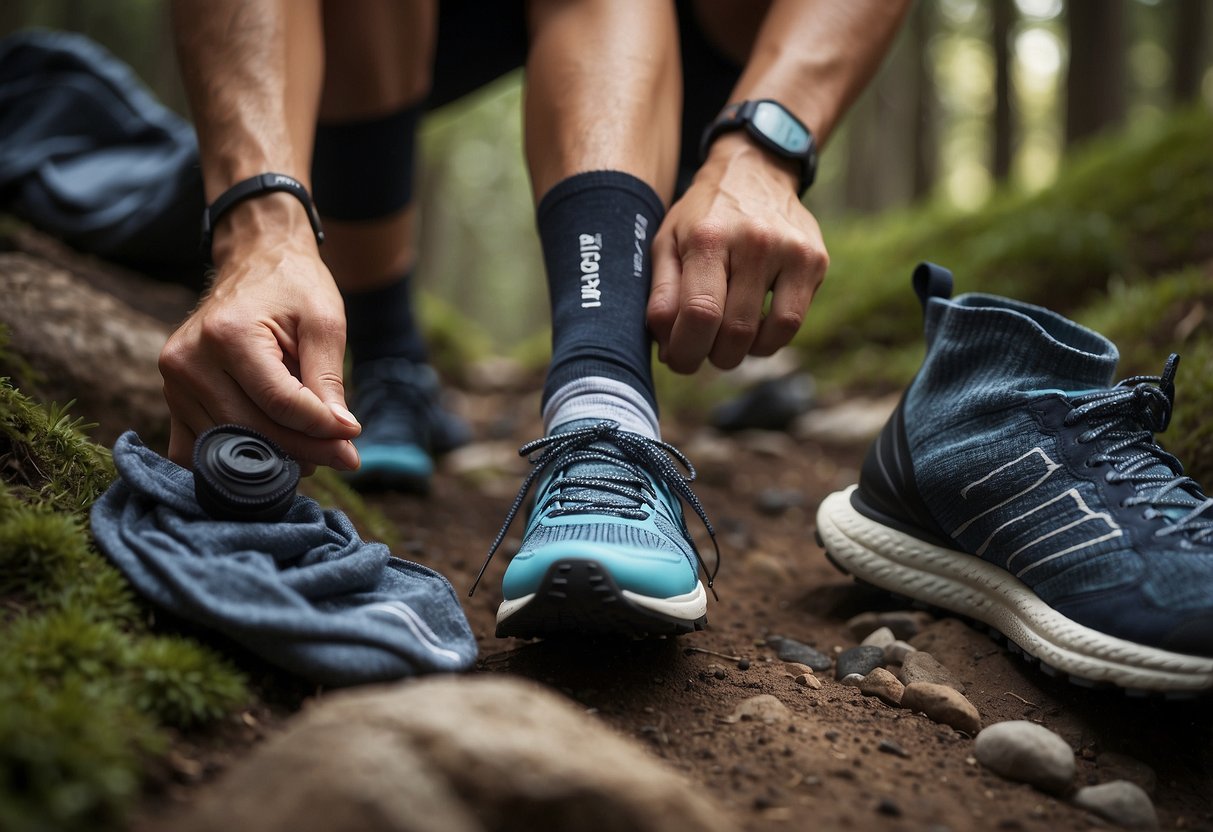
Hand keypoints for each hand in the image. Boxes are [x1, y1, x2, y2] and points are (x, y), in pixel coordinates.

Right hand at [158, 236, 360, 471]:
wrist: (253, 263)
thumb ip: (329, 378)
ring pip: (230, 445)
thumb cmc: (293, 287)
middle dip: (306, 450)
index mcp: (228, 335)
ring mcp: (173, 383)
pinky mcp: (171, 399)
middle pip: (254, 430)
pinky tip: (273, 453)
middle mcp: (189, 361)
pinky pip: (196, 450)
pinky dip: (236, 460)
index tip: (353, 435)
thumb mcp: (324, 321)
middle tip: (343, 455)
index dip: (322, 428)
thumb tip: (341, 433)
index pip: (281, 404)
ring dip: (276, 457)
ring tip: (314, 447)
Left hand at [647, 134, 827, 372]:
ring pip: (767, 336)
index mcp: (709, 237)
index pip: (700, 313)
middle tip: (701, 348)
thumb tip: (668, 347)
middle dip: (711, 355)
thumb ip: (662, 294)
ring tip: (726, 337)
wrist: (753, 171)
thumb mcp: (668, 242)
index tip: (679, 360)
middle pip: (734, 332)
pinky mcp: (816, 261)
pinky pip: (792, 324)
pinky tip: (753, 325)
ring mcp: (792, 251)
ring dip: (741, 353)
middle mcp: (755, 241)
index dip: (686, 352)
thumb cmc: (702, 217)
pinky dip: (768, 339)